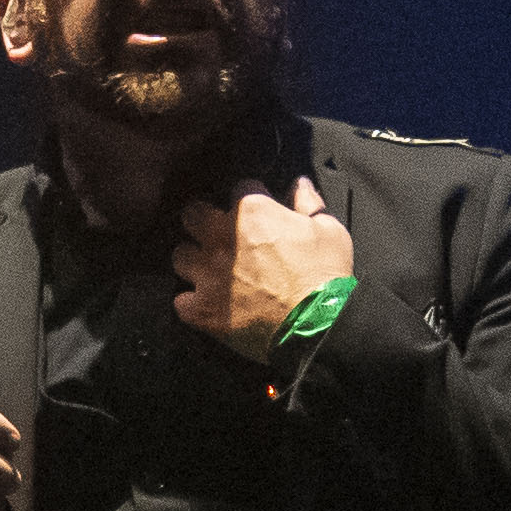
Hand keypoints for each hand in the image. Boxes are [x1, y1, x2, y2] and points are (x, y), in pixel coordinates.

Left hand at [171, 176, 355, 363]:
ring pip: (181, 256)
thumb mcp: (329, 230)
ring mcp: (209, 274)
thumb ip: (308, 202)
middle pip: (192, 215)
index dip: (251, 199)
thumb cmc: (325, 278)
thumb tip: (300, 185)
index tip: (259, 213)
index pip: (239, 188)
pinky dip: (193, 302)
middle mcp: (222, 238)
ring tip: (210, 269)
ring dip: (194, 260)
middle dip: (203, 220)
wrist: (317, 326)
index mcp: (251, 212)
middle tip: (219, 234)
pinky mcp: (203, 308)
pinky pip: (181, 301)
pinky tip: (208, 302)